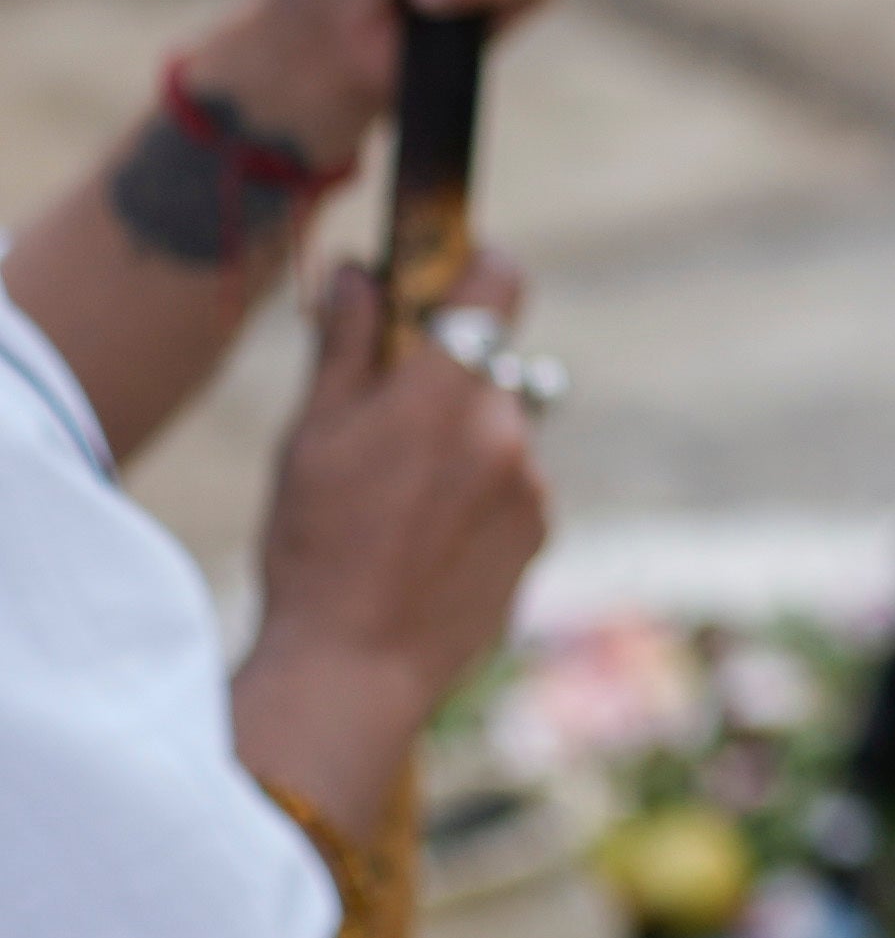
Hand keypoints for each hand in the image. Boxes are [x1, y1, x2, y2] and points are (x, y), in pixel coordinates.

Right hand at [226, 249, 552, 828]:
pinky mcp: (542, 533)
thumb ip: (345, 346)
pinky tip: (423, 544)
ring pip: (501, 434)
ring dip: (463, 447)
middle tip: (389, 424)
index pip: (498, 284)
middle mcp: (507, 431)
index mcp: (445, 395)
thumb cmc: (313, 548)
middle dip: (450, 379)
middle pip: (493, 368)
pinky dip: (478, 498)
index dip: (476, 270)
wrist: (354, 667)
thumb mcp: (311, 438)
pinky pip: (513, 489)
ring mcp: (533, 485)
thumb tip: (356, 271)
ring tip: (396, 507)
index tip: (447, 278)